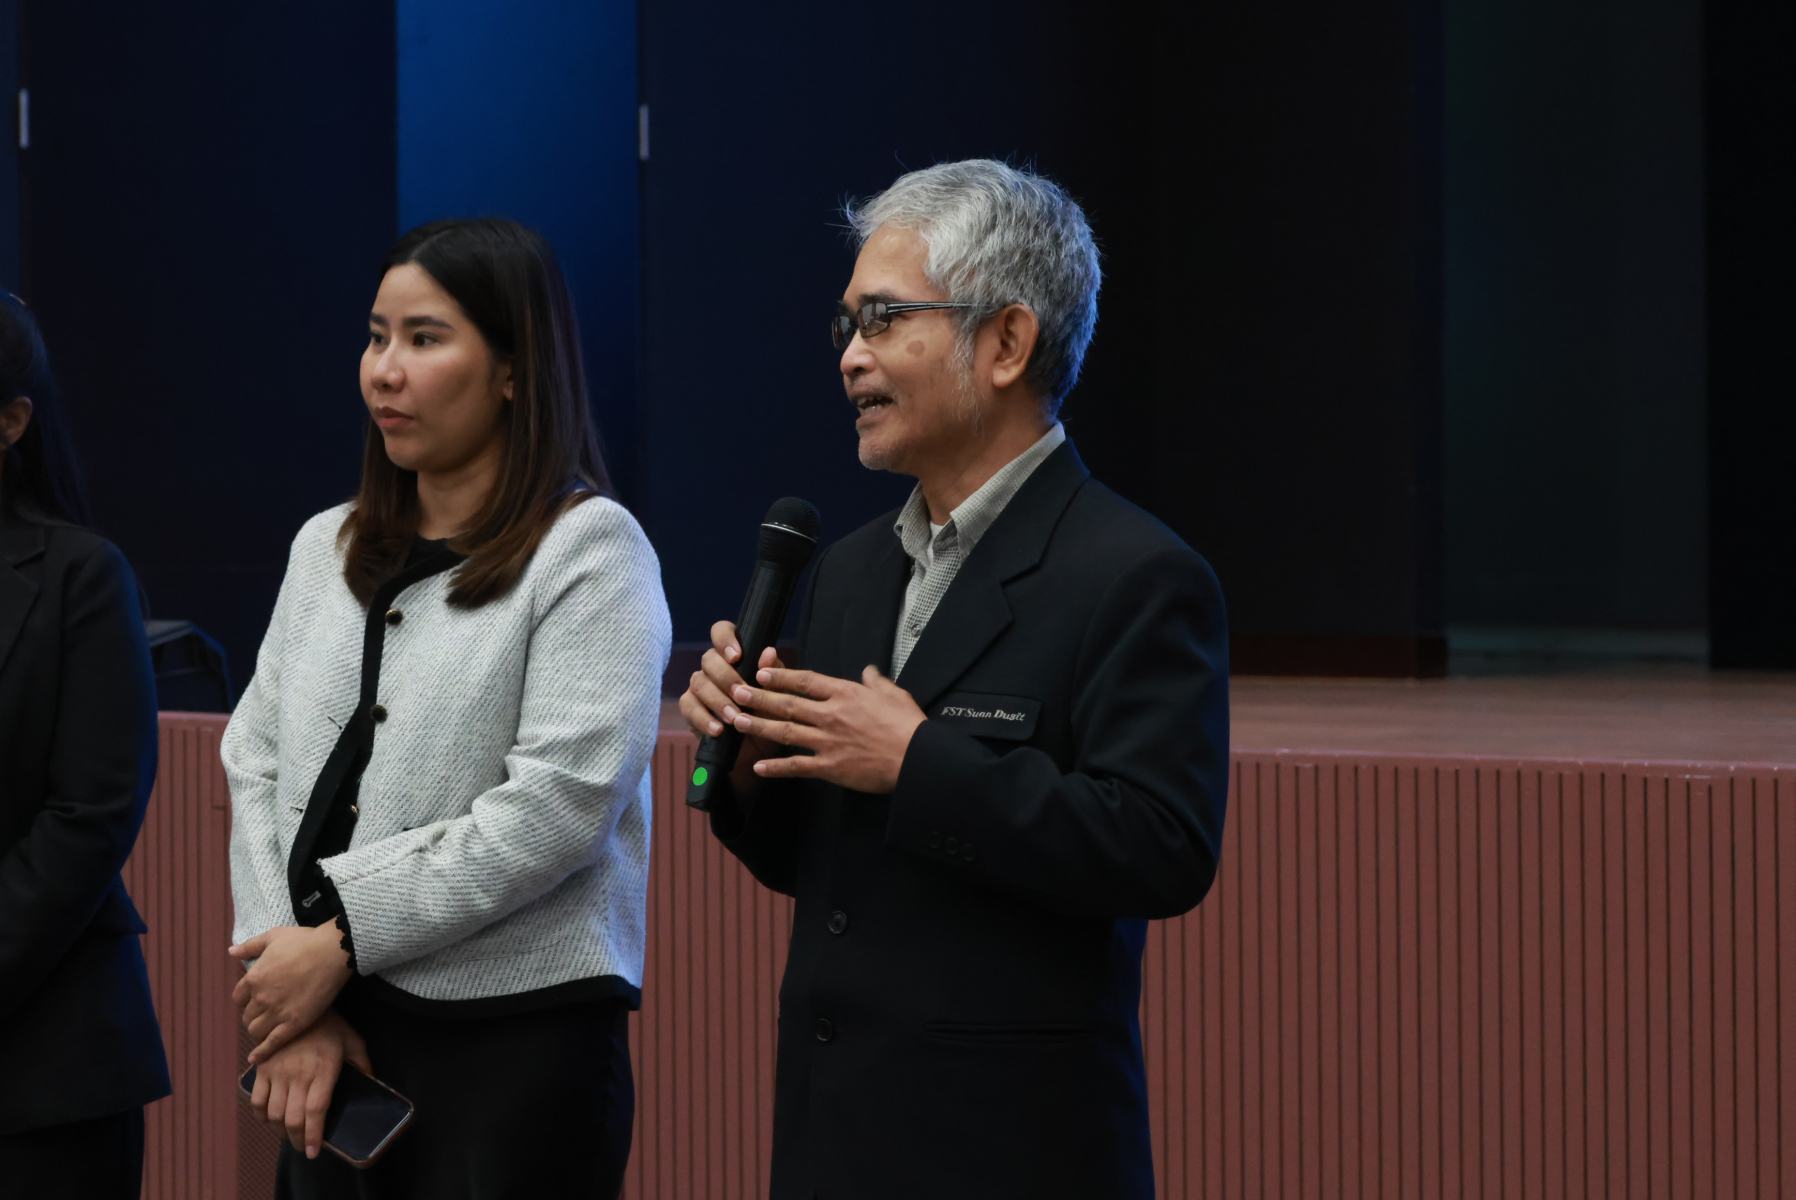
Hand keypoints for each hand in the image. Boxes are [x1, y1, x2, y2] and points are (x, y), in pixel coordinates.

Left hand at [229, 920, 353, 1064]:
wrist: (333, 952)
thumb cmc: (304, 941)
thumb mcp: (273, 936)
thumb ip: (250, 946)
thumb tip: (230, 952)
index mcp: (253, 978)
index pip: (239, 998)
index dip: (246, 1000)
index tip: (256, 1000)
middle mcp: (261, 998)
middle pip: (247, 1016)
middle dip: (253, 1016)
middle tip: (265, 1014)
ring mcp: (277, 1012)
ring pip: (256, 1031)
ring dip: (259, 1031)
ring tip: (268, 1029)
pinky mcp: (294, 1023)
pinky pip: (272, 1043)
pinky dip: (262, 1053)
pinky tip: (256, 1060)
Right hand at [249, 1009, 371, 1158]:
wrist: (297, 1002)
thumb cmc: (330, 1023)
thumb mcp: (353, 1040)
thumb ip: (363, 1063)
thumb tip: (372, 1081)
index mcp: (323, 1071)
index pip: (315, 1112)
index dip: (314, 1135)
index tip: (314, 1152)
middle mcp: (298, 1075)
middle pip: (292, 1119)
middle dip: (296, 1140)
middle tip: (302, 1147)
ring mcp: (277, 1072)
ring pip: (273, 1114)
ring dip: (279, 1131)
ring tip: (288, 1135)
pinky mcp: (263, 1068)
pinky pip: (256, 1100)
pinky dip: (260, 1116)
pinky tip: (269, 1119)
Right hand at [677, 619, 789, 789]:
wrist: (761, 747)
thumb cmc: (772, 714)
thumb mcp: (780, 695)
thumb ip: (775, 673)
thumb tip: (769, 652)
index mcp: (734, 655)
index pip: (721, 632)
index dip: (725, 639)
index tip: (737, 656)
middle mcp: (714, 667)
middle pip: (708, 658)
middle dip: (725, 677)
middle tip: (741, 693)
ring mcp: (700, 686)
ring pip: (698, 682)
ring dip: (718, 700)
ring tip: (734, 718)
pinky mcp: (691, 708)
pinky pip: (689, 706)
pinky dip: (704, 718)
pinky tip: (718, 730)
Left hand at [726, 664, 926, 793]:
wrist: (917, 758)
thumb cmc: (909, 727)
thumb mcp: (895, 694)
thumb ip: (877, 682)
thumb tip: (869, 671)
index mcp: (846, 694)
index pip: (805, 681)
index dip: (781, 675)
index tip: (762, 672)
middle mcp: (831, 714)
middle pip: (788, 703)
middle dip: (759, 697)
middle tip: (737, 692)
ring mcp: (828, 741)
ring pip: (785, 731)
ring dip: (760, 726)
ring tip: (738, 722)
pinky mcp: (830, 767)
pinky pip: (797, 766)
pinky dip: (777, 767)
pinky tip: (760, 766)